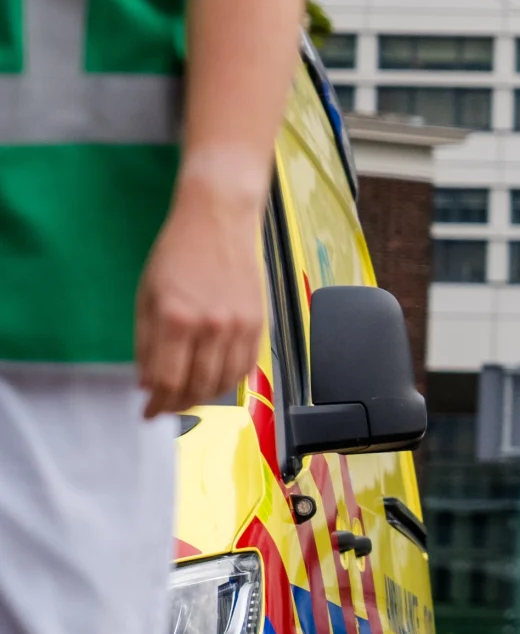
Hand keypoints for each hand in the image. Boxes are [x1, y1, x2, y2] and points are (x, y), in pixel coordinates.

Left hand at [135, 176, 268, 418]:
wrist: (218, 220)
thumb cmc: (178, 252)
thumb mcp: (146, 297)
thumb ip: (146, 343)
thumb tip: (148, 381)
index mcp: (176, 318)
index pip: (167, 379)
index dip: (156, 403)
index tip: (149, 412)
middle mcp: (211, 326)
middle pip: (197, 386)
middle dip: (178, 404)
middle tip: (166, 407)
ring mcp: (239, 326)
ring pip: (224, 382)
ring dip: (204, 397)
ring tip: (188, 398)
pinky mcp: (258, 322)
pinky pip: (246, 366)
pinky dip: (229, 381)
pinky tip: (215, 381)